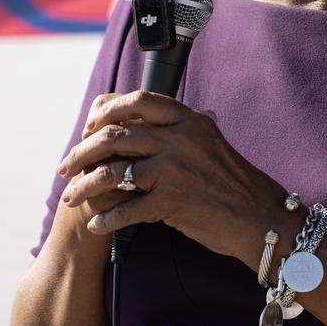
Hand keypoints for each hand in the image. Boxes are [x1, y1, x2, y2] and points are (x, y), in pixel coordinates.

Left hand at [57, 90, 286, 260]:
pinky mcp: (172, 202)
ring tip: (70, 197)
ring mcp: (175, 169)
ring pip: (113, 172)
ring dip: (84, 187)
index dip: (106, 111)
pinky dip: (106, 219)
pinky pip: (127, 209)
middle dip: (82, 151)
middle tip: (66, 166)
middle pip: (115, 135)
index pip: (137, 101)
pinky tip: (96, 225)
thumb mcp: (210, 141)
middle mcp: (180, 138)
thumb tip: (146, 117)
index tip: (89, 127)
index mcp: (188, 120)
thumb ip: (181, 128)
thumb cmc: (234, 183)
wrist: (261, 218)